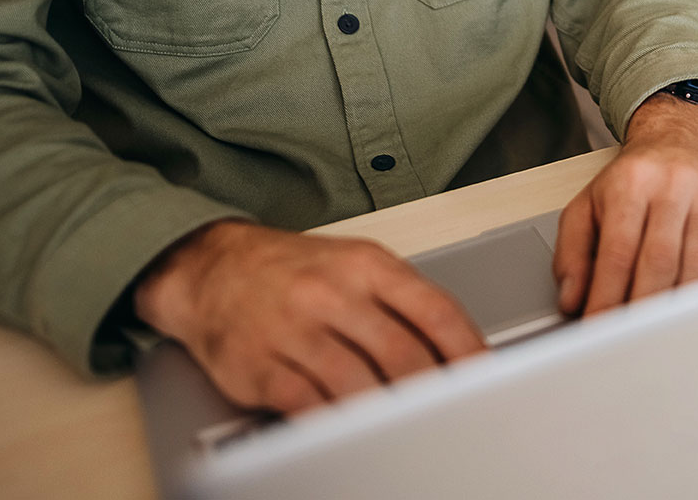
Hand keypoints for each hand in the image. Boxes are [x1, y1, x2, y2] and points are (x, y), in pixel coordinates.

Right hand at [133, 220, 486, 415]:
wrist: (211, 267)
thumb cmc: (291, 270)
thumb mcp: (354, 263)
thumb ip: (401, 299)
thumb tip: (456, 345)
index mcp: (366, 265)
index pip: (434, 309)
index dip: (468, 348)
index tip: (487, 376)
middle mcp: (332, 293)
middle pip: (402, 352)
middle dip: (434, 390)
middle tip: (455, 413)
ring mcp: (294, 329)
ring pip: (358, 384)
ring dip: (389, 414)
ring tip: (411, 430)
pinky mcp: (259, 366)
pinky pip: (307, 405)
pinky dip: (336, 424)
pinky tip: (352, 433)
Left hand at [552, 92, 697, 316]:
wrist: (683, 134)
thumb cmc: (635, 178)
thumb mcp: (590, 204)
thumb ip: (573, 252)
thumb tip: (571, 299)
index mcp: (630, 183)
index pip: (617, 252)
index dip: (607, 298)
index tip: (599, 331)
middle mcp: (673, 183)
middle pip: (659, 261)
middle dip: (643, 309)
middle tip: (632, 344)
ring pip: (697, 264)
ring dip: (679, 308)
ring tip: (664, 337)